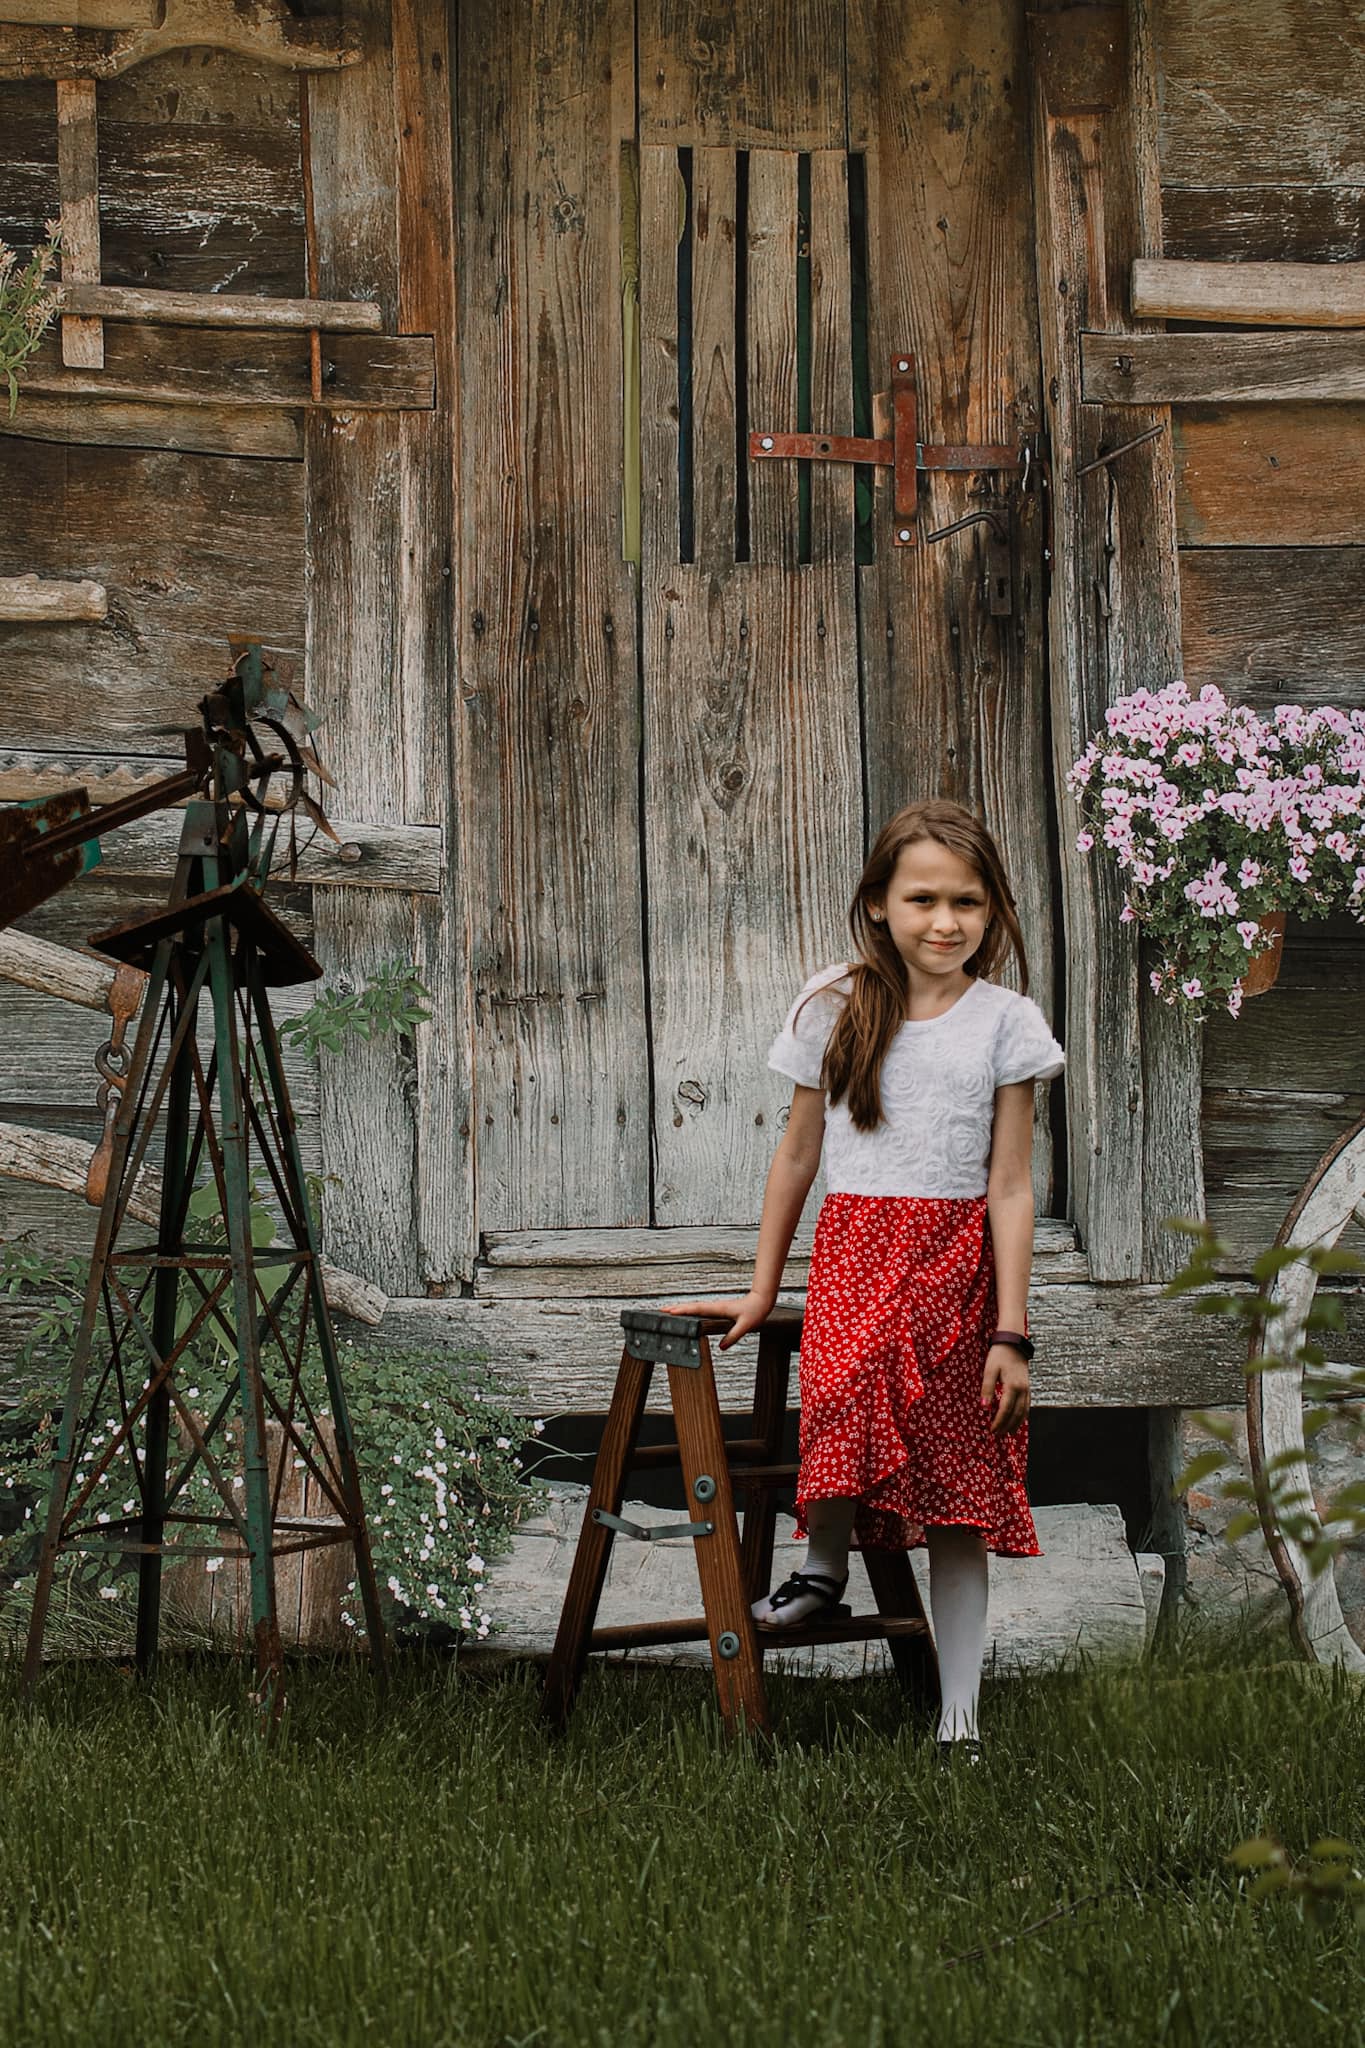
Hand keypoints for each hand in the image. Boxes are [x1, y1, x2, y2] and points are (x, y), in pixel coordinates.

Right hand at [661, 1293, 775, 1349]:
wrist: (761, 1301)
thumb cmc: (755, 1311)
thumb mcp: (746, 1326)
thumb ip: (733, 1336)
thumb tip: (721, 1347)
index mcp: (718, 1309)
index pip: (697, 1309)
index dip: (683, 1310)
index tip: (669, 1311)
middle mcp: (715, 1307)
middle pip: (692, 1307)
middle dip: (676, 1309)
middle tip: (660, 1311)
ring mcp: (716, 1308)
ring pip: (695, 1308)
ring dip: (682, 1309)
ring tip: (668, 1312)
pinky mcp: (718, 1310)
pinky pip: (701, 1310)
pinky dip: (691, 1311)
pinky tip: (688, 1316)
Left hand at [981, 1342, 1030, 1435]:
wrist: (1013, 1343)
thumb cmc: (999, 1355)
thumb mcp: (989, 1370)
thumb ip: (987, 1389)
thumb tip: (984, 1408)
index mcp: (1012, 1386)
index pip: (1005, 1409)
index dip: (998, 1421)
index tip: (991, 1429)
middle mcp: (1022, 1389)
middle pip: (1016, 1414)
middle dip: (1007, 1426)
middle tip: (997, 1434)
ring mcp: (1027, 1388)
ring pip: (1024, 1411)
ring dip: (1016, 1423)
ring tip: (1007, 1432)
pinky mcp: (1028, 1387)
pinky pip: (1027, 1405)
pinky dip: (1022, 1416)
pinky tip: (1017, 1420)